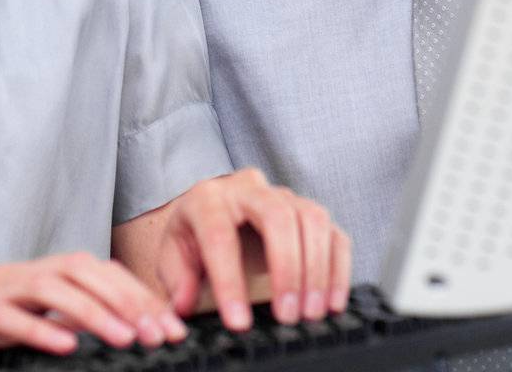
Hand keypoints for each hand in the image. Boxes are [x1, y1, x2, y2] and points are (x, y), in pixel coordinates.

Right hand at [0, 252, 188, 366]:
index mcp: (35, 276)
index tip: (170, 326)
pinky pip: (10, 317)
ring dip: (95, 312)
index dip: (136, 295)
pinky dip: (41, 330)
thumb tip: (109, 329)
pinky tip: (68, 348)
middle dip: (128, 300)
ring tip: (129, 339)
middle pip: (83, 271)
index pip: (96, 272)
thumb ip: (57, 322)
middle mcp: (19, 274)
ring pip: (53, 288)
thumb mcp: (18, 327)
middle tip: (162, 333)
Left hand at [153, 168, 350, 332]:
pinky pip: (333, 233)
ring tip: (311, 314)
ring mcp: (282, 196)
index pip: (219, 234)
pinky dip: (338, 268)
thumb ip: (176, 281)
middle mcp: (248, 189)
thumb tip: (184, 306)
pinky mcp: (308, 212)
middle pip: (276, 215)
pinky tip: (332, 303)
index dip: (229, 280)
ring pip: (311, 218)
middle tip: (287, 316)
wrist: (209, 215)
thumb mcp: (172, 257)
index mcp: (207, 197)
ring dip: (316, 269)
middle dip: (286, 268)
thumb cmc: (191, 238)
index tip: (238, 322)